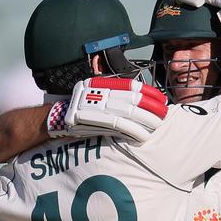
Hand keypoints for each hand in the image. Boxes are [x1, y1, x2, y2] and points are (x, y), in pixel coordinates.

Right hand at [47, 78, 167, 143]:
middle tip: (164, 115)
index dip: (149, 93)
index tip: (161, 100)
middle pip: (133, 98)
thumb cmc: (80, 113)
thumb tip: (138, 104)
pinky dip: (133, 131)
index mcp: (102, 85)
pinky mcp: (95, 121)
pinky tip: (144, 136)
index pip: (131, 86)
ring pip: (129, 112)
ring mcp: (97, 106)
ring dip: (146, 120)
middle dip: (152, 107)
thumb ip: (113, 98)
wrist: (56, 119)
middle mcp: (100, 92)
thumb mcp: (96, 98)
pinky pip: (119, 125)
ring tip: (157, 126)